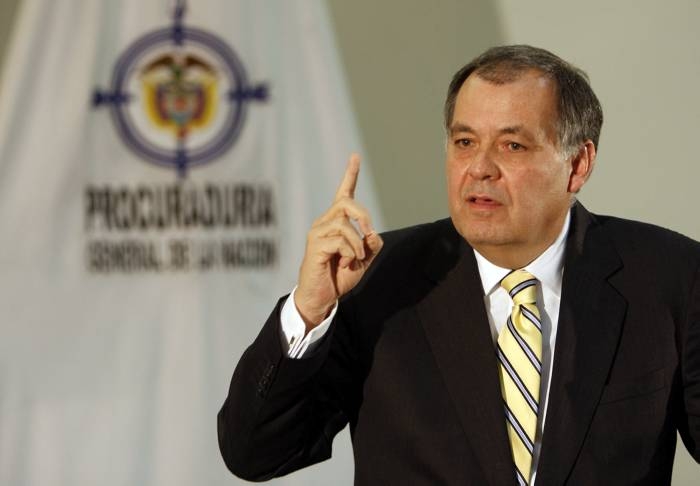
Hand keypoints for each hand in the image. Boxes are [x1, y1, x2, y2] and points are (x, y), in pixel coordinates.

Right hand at [294, 154, 382, 330]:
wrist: (321, 297)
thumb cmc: (339, 277)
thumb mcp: (363, 260)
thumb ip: (371, 246)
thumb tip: (373, 234)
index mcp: (336, 223)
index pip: (343, 194)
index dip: (350, 175)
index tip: (355, 156)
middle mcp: (324, 223)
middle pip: (346, 203)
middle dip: (363, 215)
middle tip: (370, 232)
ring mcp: (318, 233)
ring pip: (345, 224)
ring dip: (358, 243)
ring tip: (355, 259)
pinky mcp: (315, 245)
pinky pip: (340, 240)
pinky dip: (351, 252)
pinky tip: (346, 263)